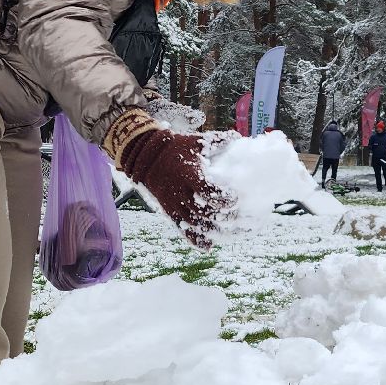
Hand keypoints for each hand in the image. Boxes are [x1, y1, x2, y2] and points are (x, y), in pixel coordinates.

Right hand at [110, 122, 232, 247]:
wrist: (145, 156)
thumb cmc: (176, 147)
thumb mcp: (196, 141)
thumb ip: (217, 141)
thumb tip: (238, 137)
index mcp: (188, 175)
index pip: (207, 190)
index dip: (222, 197)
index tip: (235, 198)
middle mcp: (180, 192)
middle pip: (204, 210)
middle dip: (223, 216)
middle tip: (240, 218)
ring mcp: (174, 204)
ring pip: (195, 223)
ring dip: (214, 230)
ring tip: (231, 233)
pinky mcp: (169, 211)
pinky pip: (182, 230)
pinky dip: (195, 240)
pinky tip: (208, 247)